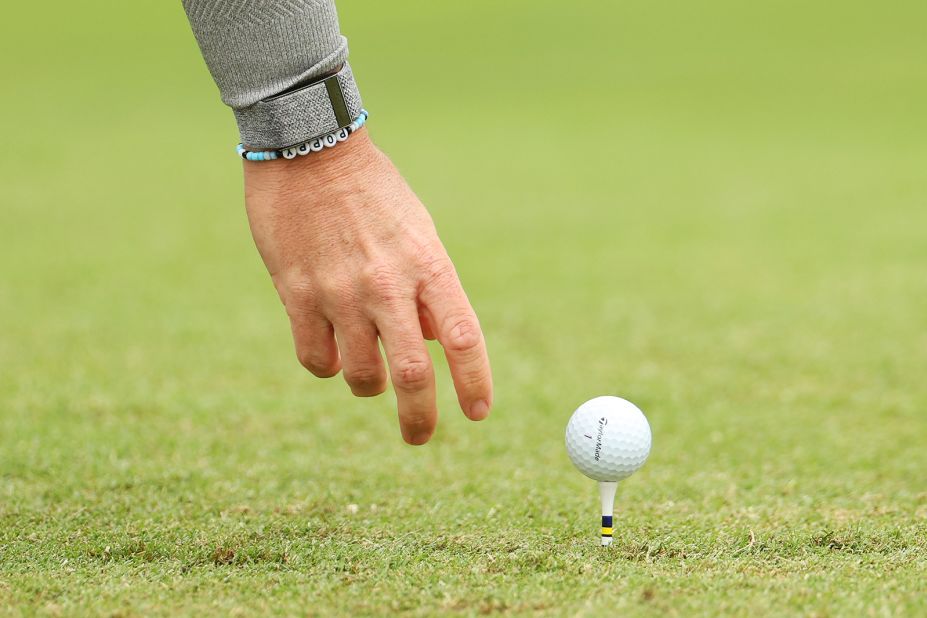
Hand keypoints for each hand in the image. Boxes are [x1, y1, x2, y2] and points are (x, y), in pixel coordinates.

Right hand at [242, 128, 492, 443]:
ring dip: (368, 386)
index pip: (462, 338)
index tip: (478, 412)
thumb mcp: (418, 231)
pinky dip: (325, 366)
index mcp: (428, 264)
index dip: (474, 383)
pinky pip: (314, 359)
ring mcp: (340, 292)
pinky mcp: (296, 294)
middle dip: (419, 418)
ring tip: (368, 376)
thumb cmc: (372, 191)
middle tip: (419, 437)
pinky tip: (329, 350)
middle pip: (412, 374)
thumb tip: (429, 343)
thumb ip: (428, 289)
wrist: (310, 149)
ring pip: (359, 374)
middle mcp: (388, 284)